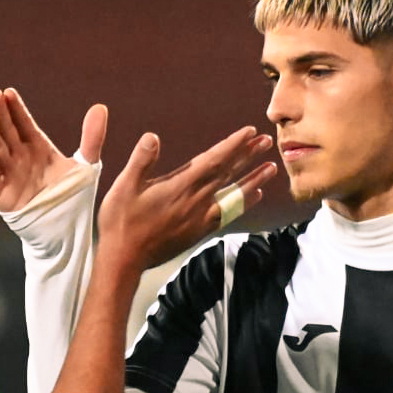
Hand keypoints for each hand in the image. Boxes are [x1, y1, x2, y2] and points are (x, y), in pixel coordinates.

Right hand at [0, 87, 104, 211]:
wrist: (66, 231)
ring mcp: (11, 176)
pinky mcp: (3, 196)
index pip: (25, 124)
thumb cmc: (73, 197)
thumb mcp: (86, 166)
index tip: (8, 92)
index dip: (16, 109)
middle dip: (0, 114)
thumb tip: (101, 107)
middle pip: (8, 132)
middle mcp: (21, 159)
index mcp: (38, 149)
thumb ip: (92, 138)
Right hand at [97, 126, 276, 273]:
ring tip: (271, 168)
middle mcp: (196, 201)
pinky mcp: (199, 231)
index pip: (213, 160)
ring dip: (254, 180)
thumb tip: (153, 137)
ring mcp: (200, 218)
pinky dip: (243, 203)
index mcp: (180, 186)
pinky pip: (228, 214)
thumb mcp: (123, 187)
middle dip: (248, 156)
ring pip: (234, 195)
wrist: (125, 260)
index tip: (250, 132)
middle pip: (228, 174)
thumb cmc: (121, 222)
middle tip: (267, 141)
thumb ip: (141, 161)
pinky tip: (254, 196)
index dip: (233, 145)